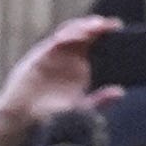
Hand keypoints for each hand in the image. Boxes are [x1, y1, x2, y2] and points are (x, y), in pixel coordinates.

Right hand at [0, 16, 121, 145]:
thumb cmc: (52, 113)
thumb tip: (120, 92)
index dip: (104, 31)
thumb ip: (100, 100)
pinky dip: (62, 40)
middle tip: (110, 25)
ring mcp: (50, 56)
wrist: (25, 121)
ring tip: (95, 27)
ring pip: (67, 34)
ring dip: (80, 28)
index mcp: (77, 62)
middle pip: (81, 32)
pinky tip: (73, 38)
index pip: (92, 40)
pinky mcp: (37, 60)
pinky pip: (51, 46)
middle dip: (95, 26)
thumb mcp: (81, 107)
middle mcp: (65, 55)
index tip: (118, 27)